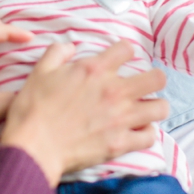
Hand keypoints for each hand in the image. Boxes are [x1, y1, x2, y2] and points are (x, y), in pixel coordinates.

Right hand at [0, 40, 168, 187]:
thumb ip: (57, 53)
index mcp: (95, 70)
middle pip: (156, 78)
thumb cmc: (33, 109)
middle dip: (153, 79)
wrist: (33, 146)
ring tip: (146, 109)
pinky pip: (150, 137)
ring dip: (155, 107)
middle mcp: (114, 91)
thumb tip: (70, 46)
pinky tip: (138, 132)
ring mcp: (120, 118)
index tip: (121, 59)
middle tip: (144, 86)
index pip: (127, 50)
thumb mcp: (40, 72)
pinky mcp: (120, 143)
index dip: (125, 52)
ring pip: (160, 108)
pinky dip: (146, 134)